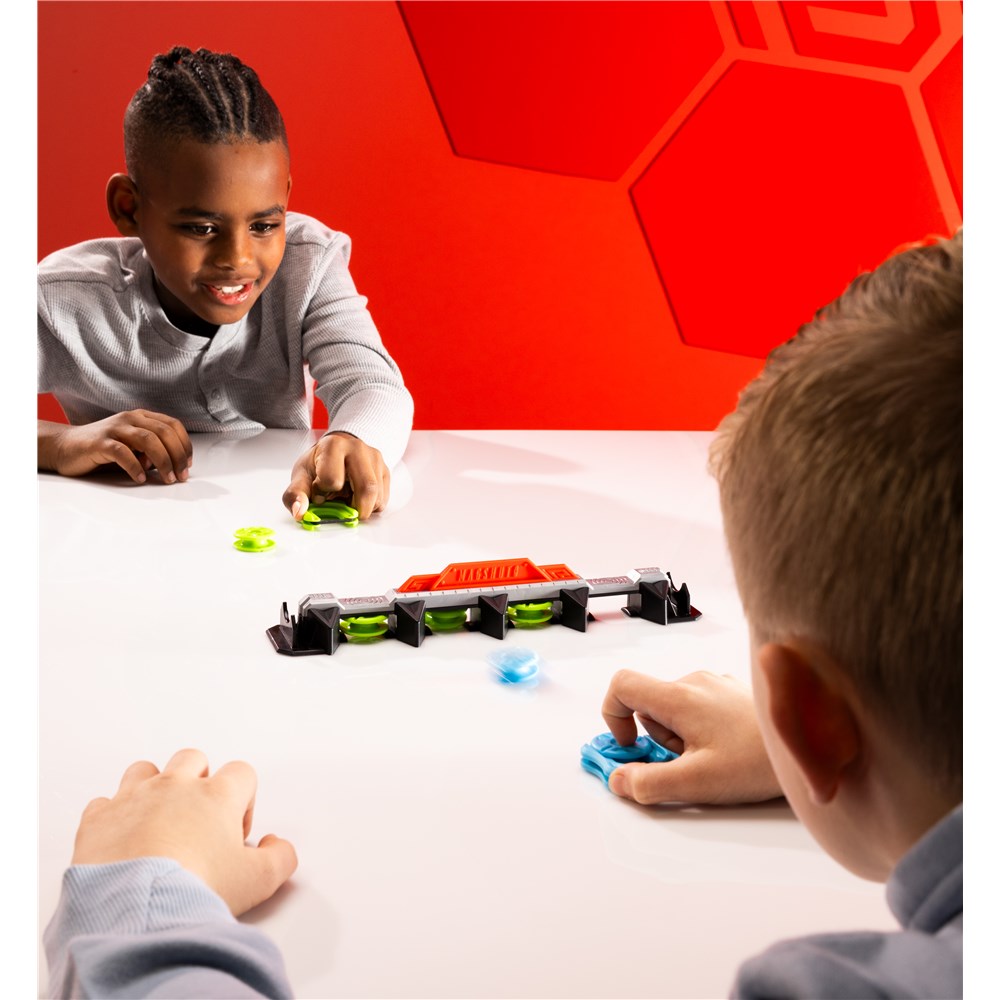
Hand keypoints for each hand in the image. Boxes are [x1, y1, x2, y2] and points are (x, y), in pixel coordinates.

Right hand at [38, 411, 192, 483]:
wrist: (66, 446)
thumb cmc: (104, 448)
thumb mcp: (134, 446)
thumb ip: (153, 451)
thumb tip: (174, 465)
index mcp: (141, 417)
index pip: (173, 425)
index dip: (185, 445)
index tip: (188, 465)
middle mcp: (130, 418)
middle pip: (164, 433)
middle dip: (178, 456)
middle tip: (181, 476)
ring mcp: (115, 429)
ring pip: (148, 440)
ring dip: (163, 462)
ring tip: (167, 479)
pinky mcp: (100, 442)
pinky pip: (123, 453)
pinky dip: (135, 467)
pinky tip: (140, 478)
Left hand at [71, 749, 297, 915]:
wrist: (134, 910)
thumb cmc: (196, 890)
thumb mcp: (259, 881)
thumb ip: (281, 857)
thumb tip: (277, 846)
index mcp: (218, 795)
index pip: (241, 772)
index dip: (244, 800)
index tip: (234, 832)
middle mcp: (176, 786)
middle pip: (193, 759)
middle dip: (200, 782)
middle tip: (200, 820)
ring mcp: (134, 798)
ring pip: (146, 770)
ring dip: (154, 788)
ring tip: (158, 822)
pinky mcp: (98, 818)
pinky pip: (104, 802)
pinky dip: (113, 816)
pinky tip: (122, 839)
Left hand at [283, 431, 388, 520]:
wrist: (337, 448)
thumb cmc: (319, 463)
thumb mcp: (302, 475)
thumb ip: (296, 494)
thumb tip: (299, 512)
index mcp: (334, 445)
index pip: (333, 479)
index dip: (323, 491)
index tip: (319, 490)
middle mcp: (358, 448)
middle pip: (367, 489)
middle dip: (355, 508)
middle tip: (343, 511)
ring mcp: (375, 458)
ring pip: (378, 496)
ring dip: (363, 508)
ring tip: (349, 500)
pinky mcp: (385, 469)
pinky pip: (384, 498)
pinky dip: (371, 506)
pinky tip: (358, 498)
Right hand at [600, 669, 781, 804]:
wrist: (812, 746)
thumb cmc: (758, 761)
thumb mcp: (696, 783)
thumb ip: (648, 783)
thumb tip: (619, 780)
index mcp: (679, 696)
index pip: (622, 685)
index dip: (613, 716)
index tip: (630, 747)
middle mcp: (695, 681)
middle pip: (649, 704)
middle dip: (659, 739)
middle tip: (689, 763)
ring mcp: (715, 684)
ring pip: (674, 707)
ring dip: (681, 736)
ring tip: (715, 758)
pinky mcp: (732, 692)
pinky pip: (698, 706)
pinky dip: (701, 729)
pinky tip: (729, 750)